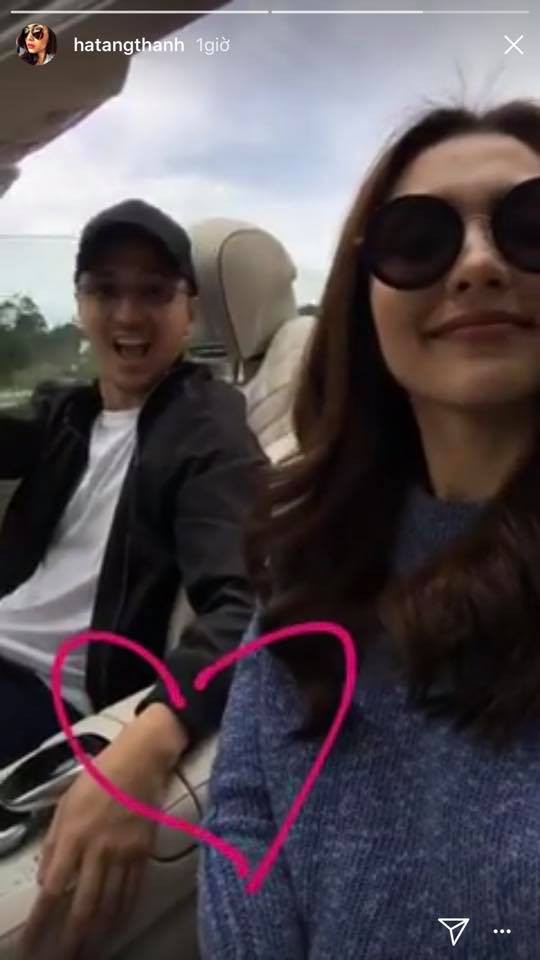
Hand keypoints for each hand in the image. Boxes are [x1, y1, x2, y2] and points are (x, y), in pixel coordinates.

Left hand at [22, 705, 188, 959]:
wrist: (142, 760)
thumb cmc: (99, 777)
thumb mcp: (65, 803)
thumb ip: (53, 843)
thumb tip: (47, 880)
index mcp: (73, 835)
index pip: (52, 890)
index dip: (41, 922)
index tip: (31, 944)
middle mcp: (98, 849)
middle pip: (83, 906)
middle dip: (71, 940)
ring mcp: (124, 853)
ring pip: (109, 905)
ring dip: (96, 934)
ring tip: (87, 953)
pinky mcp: (144, 852)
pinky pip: (132, 891)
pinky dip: (122, 914)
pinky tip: (114, 928)